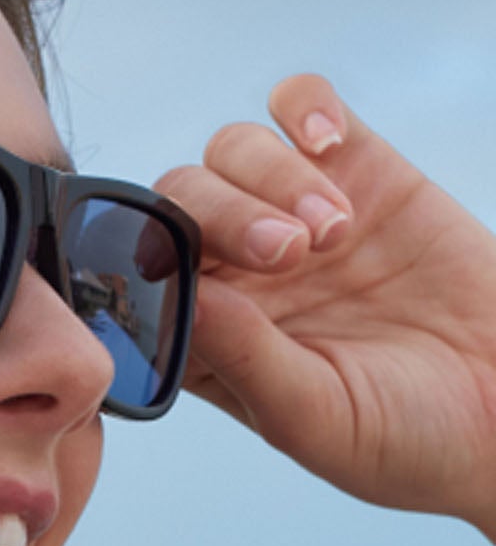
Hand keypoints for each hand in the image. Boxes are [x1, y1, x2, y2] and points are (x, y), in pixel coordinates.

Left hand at [154, 74, 495, 538]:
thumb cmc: (406, 438)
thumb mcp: (314, 417)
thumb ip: (244, 357)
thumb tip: (185, 297)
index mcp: (205, 331)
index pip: (140, 271)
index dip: (148, 258)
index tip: (187, 270)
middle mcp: (234, 268)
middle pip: (181, 200)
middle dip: (221, 215)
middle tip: (288, 255)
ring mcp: (291, 214)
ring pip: (232, 151)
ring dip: (270, 176)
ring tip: (333, 232)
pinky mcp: (358, 171)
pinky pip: (300, 108)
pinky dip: (303, 108)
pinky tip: (328, 142)